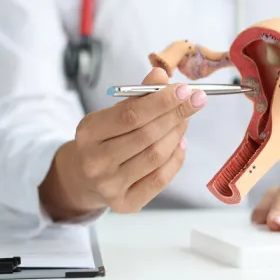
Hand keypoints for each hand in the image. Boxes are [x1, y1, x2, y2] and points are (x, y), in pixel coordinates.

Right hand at [39, 67, 206, 218]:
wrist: (84, 177)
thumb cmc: (104, 139)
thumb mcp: (111, 113)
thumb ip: (136, 95)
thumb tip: (160, 76)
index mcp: (88, 132)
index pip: (130, 115)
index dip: (161, 101)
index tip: (184, 89)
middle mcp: (95, 161)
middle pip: (146, 135)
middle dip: (176, 114)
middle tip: (195, 100)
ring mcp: (109, 186)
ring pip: (156, 156)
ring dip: (177, 134)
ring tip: (185, 119)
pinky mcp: (125, 203)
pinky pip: (160, 179)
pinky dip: (176, 158)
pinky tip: (180, 143)